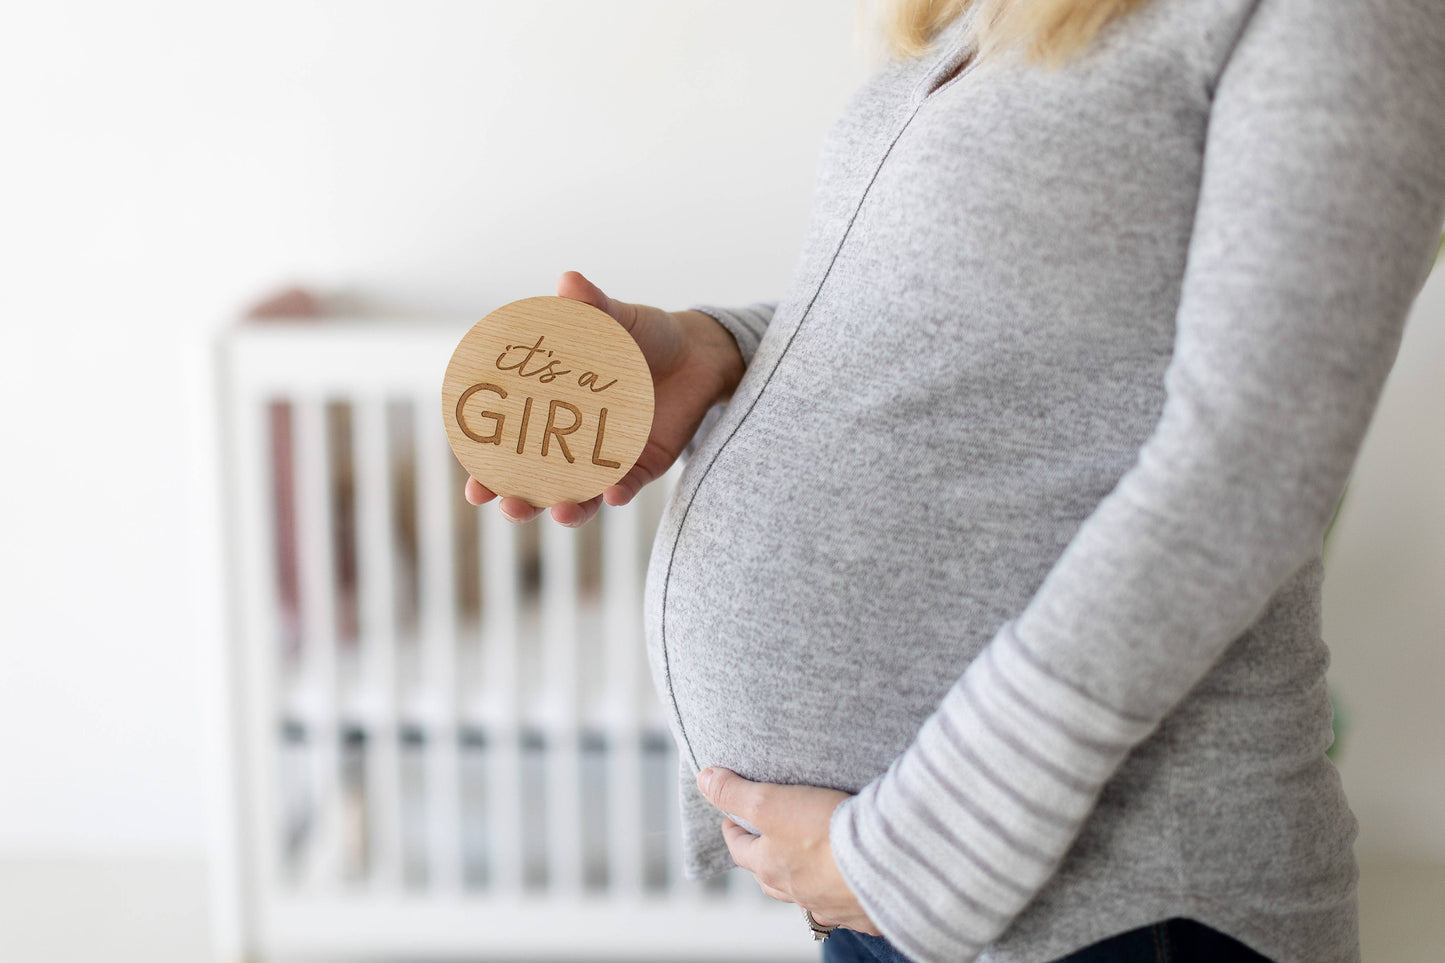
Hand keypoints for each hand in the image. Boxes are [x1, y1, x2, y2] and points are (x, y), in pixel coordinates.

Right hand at [464, 270, 744, 525]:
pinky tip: (612, 494)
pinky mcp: (642, 467)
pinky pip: (627, 487)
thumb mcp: (619, 320)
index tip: (472, 489)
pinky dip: (618, 493)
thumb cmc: (645, 336)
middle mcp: (574, 443)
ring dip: (567, 510)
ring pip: (580, 498)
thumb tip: (568, 281)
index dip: (488, 471)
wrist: (698, 354)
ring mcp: (608, 460)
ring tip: (559, 512)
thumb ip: (594, 307)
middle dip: (518, 502)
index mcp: (551, 410)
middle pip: (537, 485)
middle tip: (505, 506)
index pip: (509, 448)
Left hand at [696, 767, 880, 935]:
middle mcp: (796, 892)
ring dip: (800, 879)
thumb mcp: (770, 803)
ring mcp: (830, 905)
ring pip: (805, 895)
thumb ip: (735, 792)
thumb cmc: (824, 834)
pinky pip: (845, 906)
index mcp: (771, 868)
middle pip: (769, 878)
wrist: (882, 862)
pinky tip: (847, 885)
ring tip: (804, 863)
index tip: (731, 819)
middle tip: (764, 839)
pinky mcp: (863, 910)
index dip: (733, 832)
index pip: (740, 850)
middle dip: (763, 858)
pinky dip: (840, 896)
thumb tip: (704, 780)